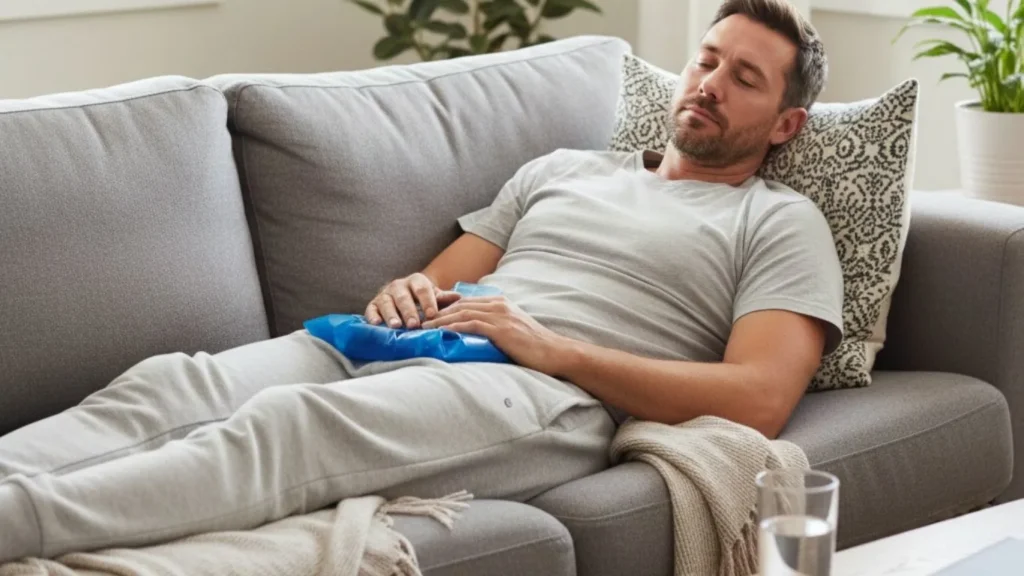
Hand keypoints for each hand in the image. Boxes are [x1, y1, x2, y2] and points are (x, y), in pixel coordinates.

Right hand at [365, 273, 461, 328]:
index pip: (422, 289)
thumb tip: (458, 298)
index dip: (427, 301)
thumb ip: (444, 298)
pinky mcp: (373, 304)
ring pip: (387, 303)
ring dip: (391, 315)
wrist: (404, 297)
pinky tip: (376, 324)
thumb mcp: (434, 296)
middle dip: (409, 311)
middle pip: (403, 297)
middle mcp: (399, 285)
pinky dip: (373, 316)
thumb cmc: (422, 299)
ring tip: (396, 326)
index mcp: (416, 281)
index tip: (432, 314)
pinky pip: (371, 309)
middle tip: (414, 324)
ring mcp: (385, 294)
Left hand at [421, 296, 572, 375]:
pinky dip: (453, 326)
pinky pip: (471, 324)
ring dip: (440, 319)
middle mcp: (499, 304)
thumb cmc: (535, 346)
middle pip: (460, 305)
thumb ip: (496, 326)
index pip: (467, 302)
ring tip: (423, 327)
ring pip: (462, 313)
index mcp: (501, 303)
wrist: (555, 352)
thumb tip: (476, 336)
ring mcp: (500, 315)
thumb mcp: (513, 330)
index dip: (446, 307)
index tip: (429, 315)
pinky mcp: (501, 329)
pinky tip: (440, 331)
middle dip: (438, 311)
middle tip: (419, 320)